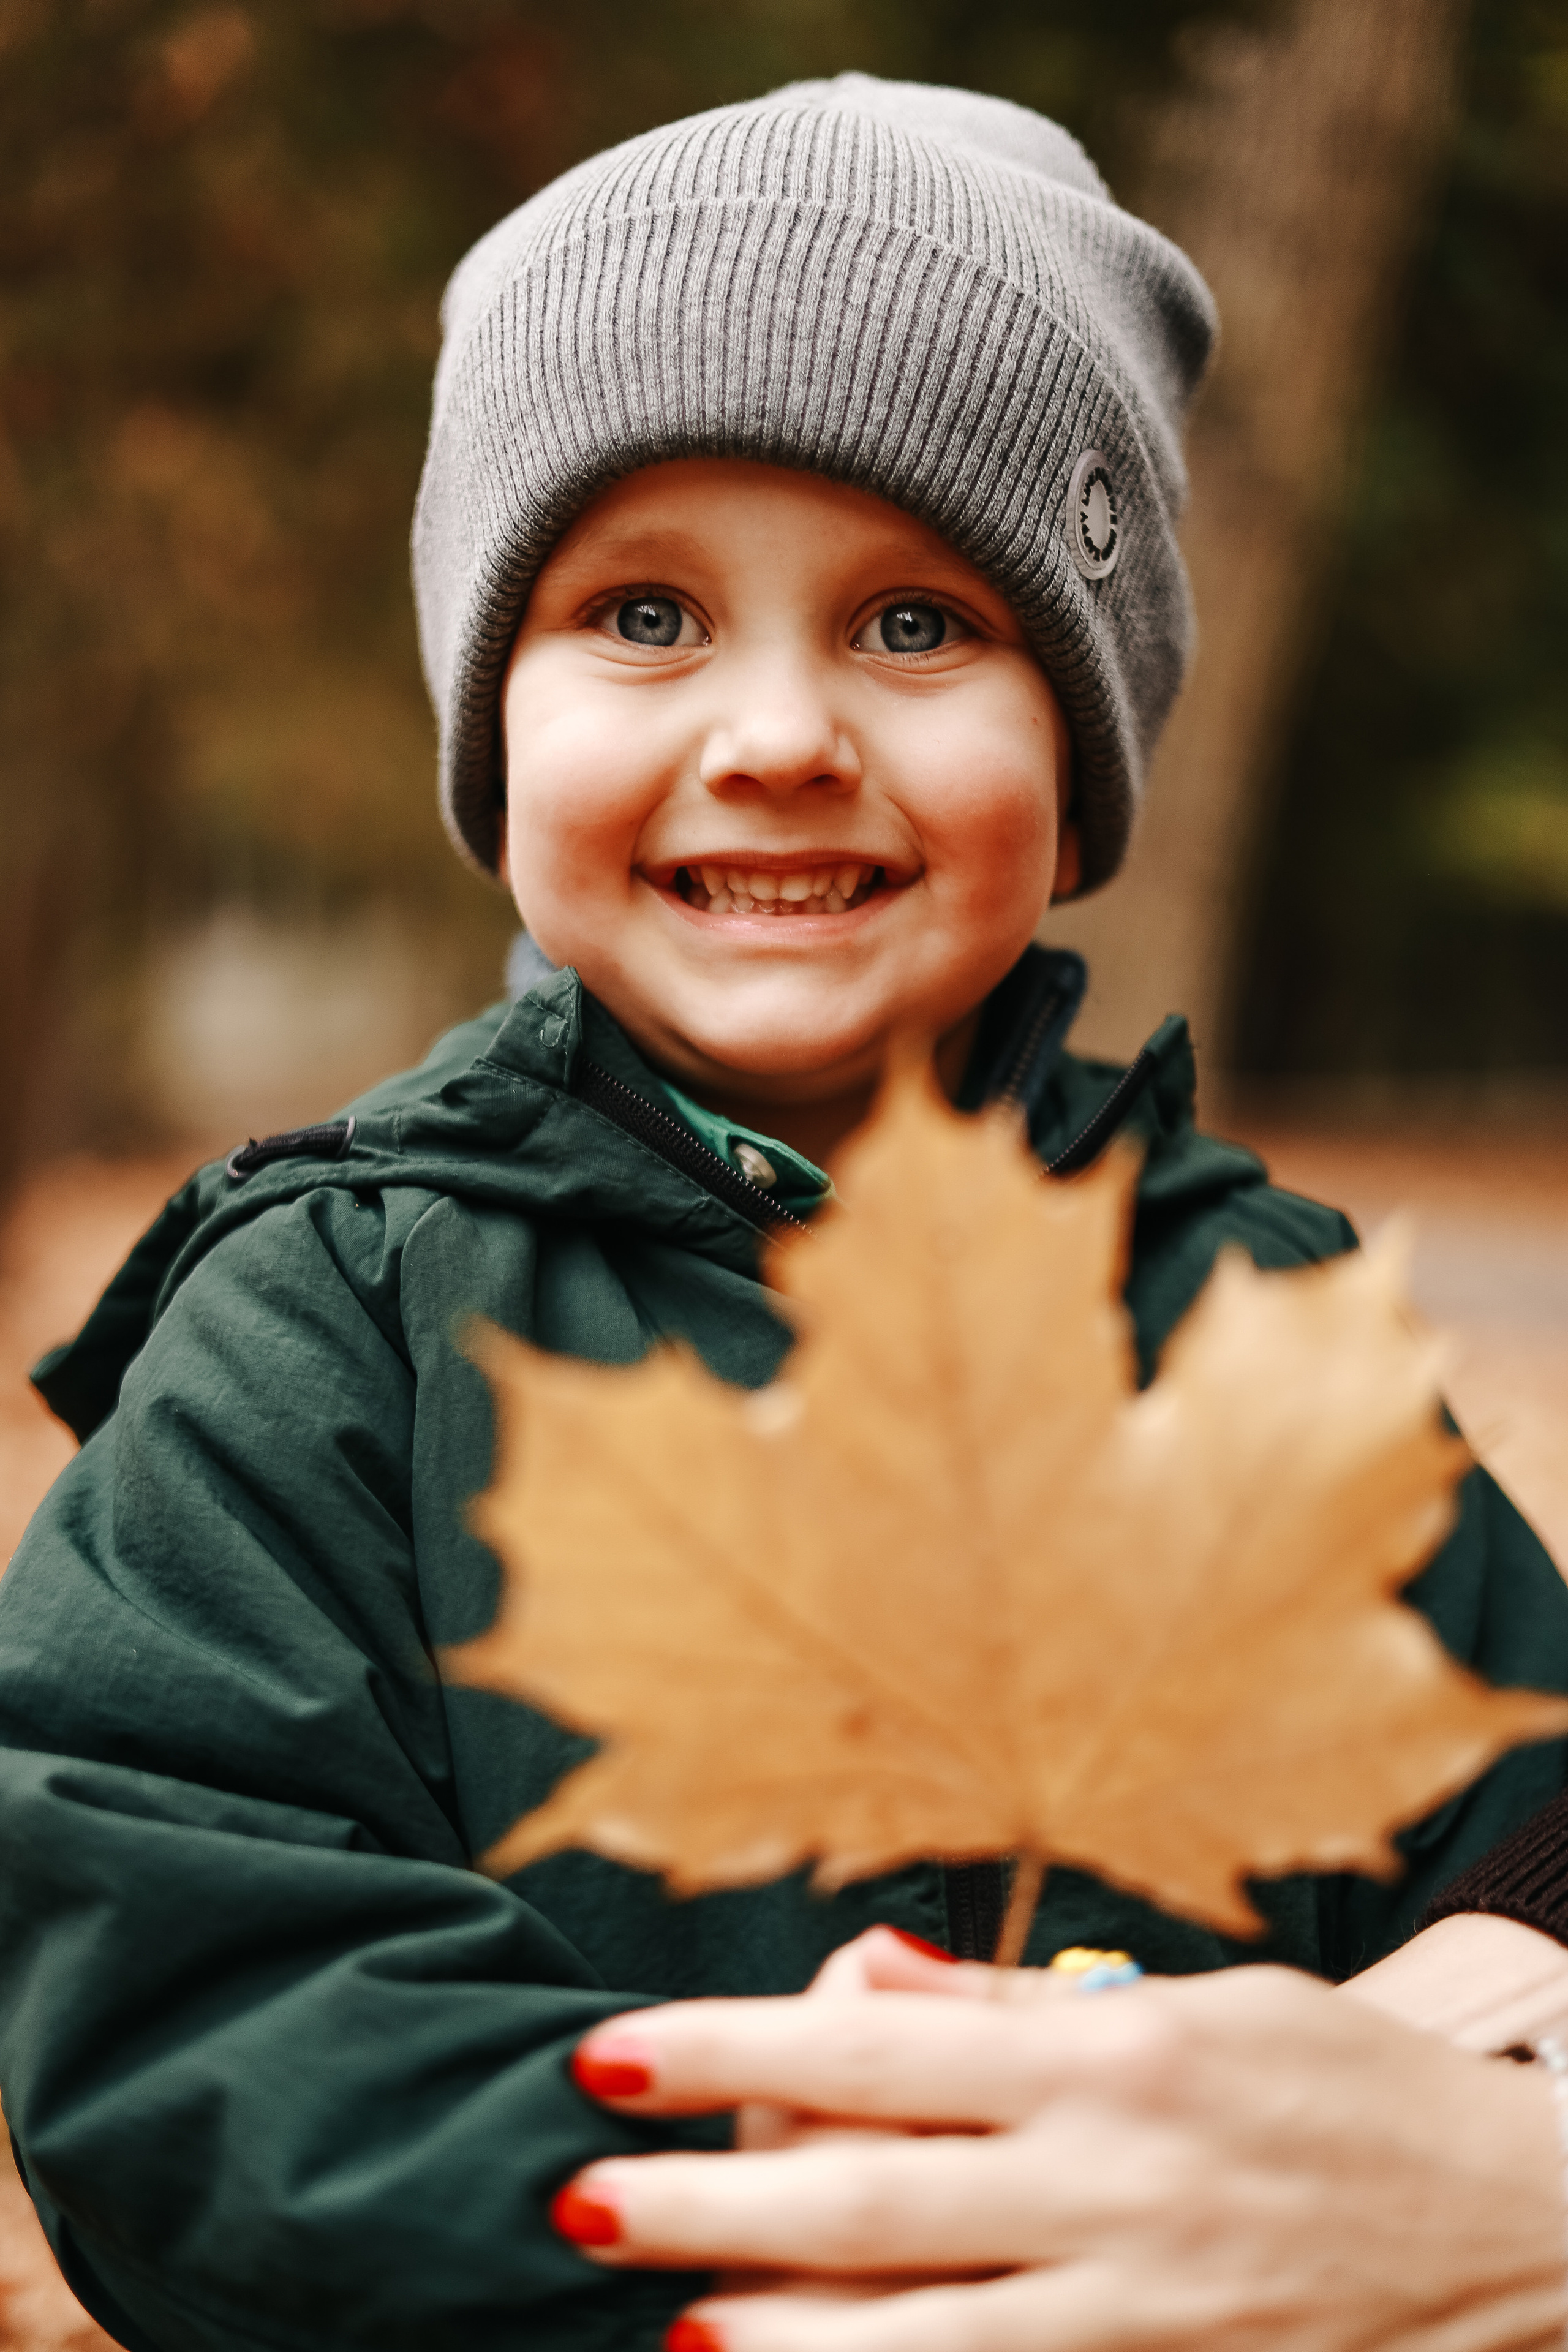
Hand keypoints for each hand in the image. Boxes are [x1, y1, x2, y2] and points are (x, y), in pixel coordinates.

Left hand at [556, 1949, 1565, 2351]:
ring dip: (783, 2334)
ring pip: (923, 2334)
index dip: (734, 2047)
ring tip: (671, 2326)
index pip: (876, 2045)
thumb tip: (873, 1975)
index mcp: (1108, 2056)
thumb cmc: (1341, 2083)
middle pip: (871, 2196)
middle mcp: (1112, 2181)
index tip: (617, 2052)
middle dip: (713, 2200)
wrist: (1517, 2222)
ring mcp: (1142, 2303)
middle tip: (582, 2194)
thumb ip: (1024, 1999)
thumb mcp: (1200, 1997)